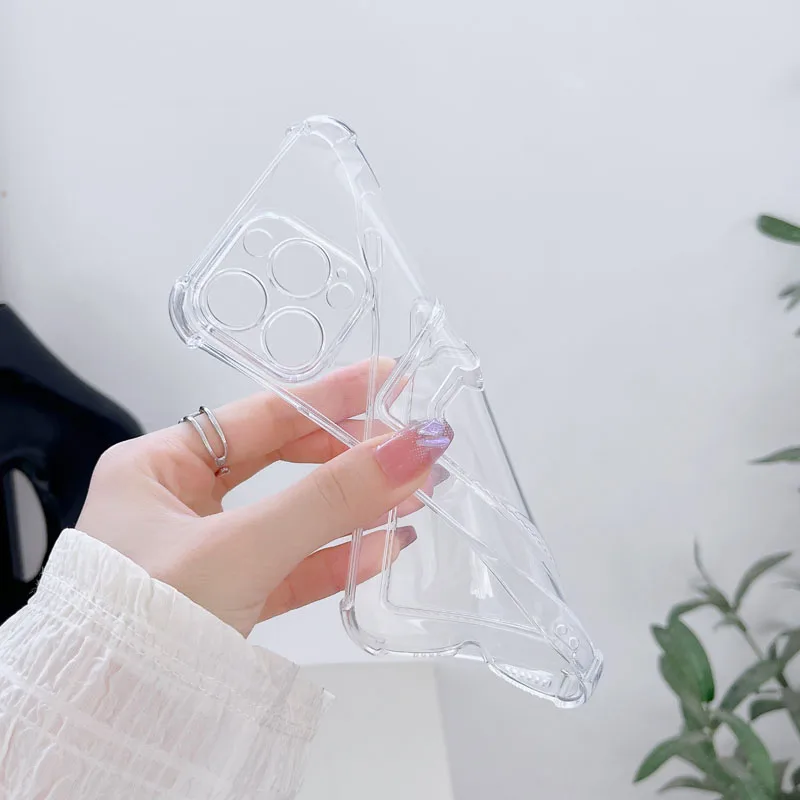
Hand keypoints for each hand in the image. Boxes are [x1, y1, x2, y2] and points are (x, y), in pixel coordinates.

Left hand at [76, 360, 452, 636]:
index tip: (383, 379)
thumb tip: (407, 450)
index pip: (259, 416)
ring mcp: (205, 552)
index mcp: (156, 467)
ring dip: (353, 507)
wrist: (113, 731)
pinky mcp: (229, 599)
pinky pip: (292, 567)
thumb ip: (327, 500)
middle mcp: (178, 503)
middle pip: (281, 461)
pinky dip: (337, 558)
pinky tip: (383, 546)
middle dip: (348, 456)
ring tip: (411, 494)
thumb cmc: (140, 626)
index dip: (328, 396)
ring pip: (293, 516)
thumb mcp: (239, 549)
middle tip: (406, 448)